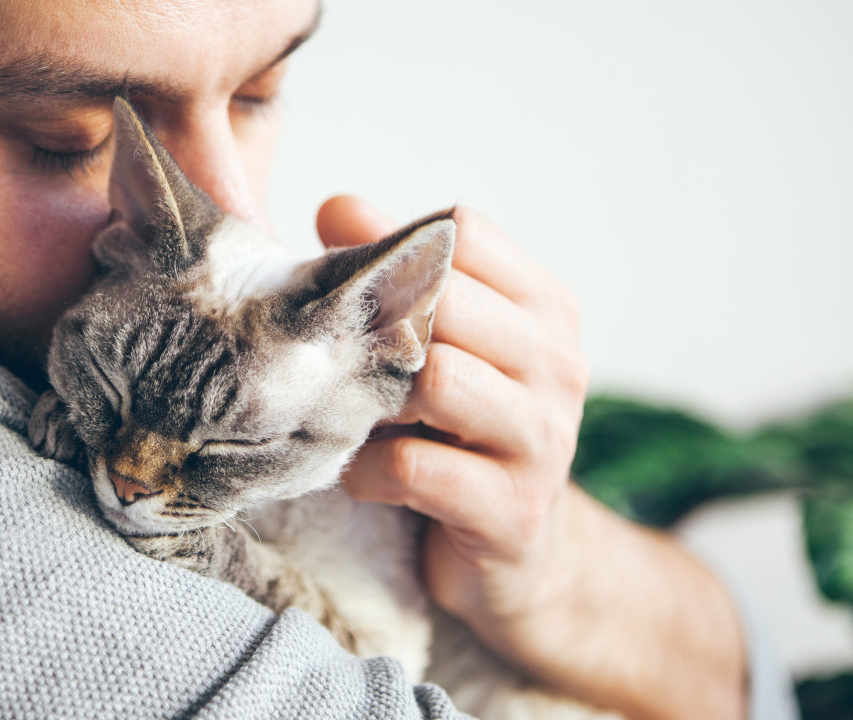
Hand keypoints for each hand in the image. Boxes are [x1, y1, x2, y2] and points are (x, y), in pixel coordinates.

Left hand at [319, 197, 587, 625]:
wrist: (523, 559)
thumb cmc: (463, 436)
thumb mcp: (442, 347)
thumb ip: (398, 275)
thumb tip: (337, 207)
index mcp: (545, 309)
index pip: (464, 231)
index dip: (393, 247)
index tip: (350, 284)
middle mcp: (558, 364)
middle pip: (446, 299)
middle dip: (377, 323)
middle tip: (335, 356)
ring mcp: (544, 440)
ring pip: (436, 380)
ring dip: (371, 399)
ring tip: (352, 418)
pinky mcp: (513, 511)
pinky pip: (415, 467)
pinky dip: (368, 469)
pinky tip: (362, 476)